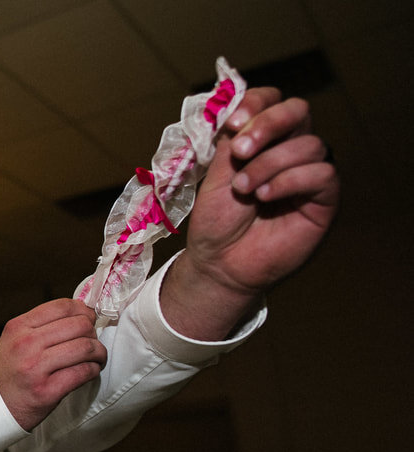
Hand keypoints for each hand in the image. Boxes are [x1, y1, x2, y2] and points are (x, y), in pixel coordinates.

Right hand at [0, 299, 105, 430]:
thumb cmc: (10, 370)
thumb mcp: (14, 339)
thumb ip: (41, 325)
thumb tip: (81, 312)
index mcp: (18, 327)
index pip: (62, 307)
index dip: (83, 310)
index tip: (89, 319)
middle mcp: (26, 345)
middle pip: (78, 325)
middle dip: (93, 332)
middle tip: (93, 341)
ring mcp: (36, 368)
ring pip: (85, 347)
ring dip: (98, 352)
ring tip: (97, 357)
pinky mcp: (47, 391)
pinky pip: (83, 372)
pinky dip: (93, 369)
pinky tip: (90, 370)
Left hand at [163, 87, 339, 338]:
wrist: (219, 263)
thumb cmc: (216, 221)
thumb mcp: (215, 174)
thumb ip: (230, 140)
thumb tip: (237, 106)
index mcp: (262, 139)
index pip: (271, 100)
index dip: (255, 102)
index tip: (231, 123)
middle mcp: (289, 150)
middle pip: (298, 111)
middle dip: (267, 124)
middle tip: (239, 150)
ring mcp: (308, 173)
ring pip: (308, 144)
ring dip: (269, 164)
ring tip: (244, 189)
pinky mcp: (323, 199)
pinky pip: (321, 174)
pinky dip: (289, 181)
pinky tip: (265, 197)